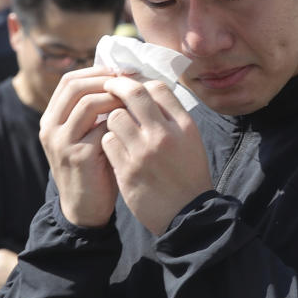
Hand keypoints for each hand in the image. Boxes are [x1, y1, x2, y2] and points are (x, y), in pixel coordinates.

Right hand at [39, 68, 124, 227]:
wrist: (85, 208)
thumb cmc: (94, 166)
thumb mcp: (86, 134)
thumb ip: (95, 110)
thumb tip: (121, 76)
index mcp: (51, 118)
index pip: (70, 80)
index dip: (97, 71)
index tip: (122, 72)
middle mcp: (50, 128)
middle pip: (76, 86)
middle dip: (107, 80)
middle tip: (132, 82)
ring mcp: (62, 142)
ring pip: (89, 103)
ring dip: (116, 98)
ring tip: (135, 102)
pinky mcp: (78, 156)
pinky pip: (103, 127)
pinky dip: (121, 122)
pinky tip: (135, 124)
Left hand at [101, 76, 212, 235]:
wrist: (187, 214)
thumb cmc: (188, 175)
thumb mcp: (190, 140)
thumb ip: (172, 117)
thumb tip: (148, 92)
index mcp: (184, 125)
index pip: (158, 87)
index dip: (140, 82)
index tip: (131, 86)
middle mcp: (165, 134)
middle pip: (133, 93)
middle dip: (117, 86)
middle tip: (109, 86)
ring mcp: (144, 152)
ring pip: (115, 117)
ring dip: (112, 118)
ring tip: (116, 127)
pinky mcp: (127, 170)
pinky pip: (107, 141)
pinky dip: (108, 141)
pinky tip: (115, 149)